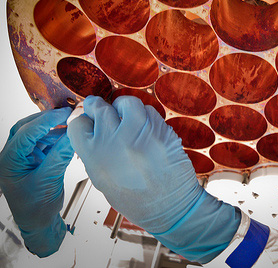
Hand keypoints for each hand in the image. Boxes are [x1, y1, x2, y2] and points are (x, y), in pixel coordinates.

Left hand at [0, 108, 74, 256]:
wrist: (39, 222)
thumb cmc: (37, 208)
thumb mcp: (49, 180)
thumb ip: (61, 155)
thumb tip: (74, 133)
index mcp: (9, 161)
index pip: (25, 133)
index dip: (46, 121)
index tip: (64, 114)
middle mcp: (12, 156)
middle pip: (27, 128)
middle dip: (47, 120)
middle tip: (67, 114)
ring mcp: (23, 157)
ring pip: (36, 134)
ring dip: (53, 128)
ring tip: (71, 125)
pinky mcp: (33, 159)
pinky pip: (44, 142)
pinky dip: (56, 137)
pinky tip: (68, 136)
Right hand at [67, 96, 240, 262]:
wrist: (168, 206)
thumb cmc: (133, 196)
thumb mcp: (101, 178)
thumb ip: (92, 151)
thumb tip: (89, 125)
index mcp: (93, 156)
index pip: (77, 123)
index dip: (83, 119)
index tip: (88, 119)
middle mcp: (114, 141)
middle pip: (99, 108)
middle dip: (98, 107)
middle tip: (102, 109)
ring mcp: (139, 133)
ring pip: (126, 102)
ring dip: (123, 107)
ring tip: (125, 116)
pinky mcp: (160, 131)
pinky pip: (149, 110)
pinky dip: (144, 115)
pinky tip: (144, 127)